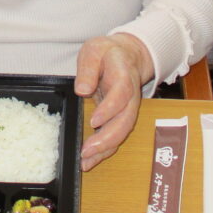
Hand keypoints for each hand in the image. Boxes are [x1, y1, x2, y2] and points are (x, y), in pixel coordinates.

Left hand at [74, 33, 153, 171]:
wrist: (128, 55)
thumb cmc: (108, 53)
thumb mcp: (94, 50)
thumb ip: (88, 68)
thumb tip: (82, 89)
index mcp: (123, 76)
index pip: (121, 94)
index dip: (109, 109)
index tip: (94, 121)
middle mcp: (130, 96)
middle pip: (125, 120)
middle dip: (107, 138)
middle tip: (87, 150)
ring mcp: (127, 108)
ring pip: (122, 132)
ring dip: (105, 149)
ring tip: (85, 162)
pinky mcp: (120, 117)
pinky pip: (115, 135)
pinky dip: (104, 151)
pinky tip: (89, 161)